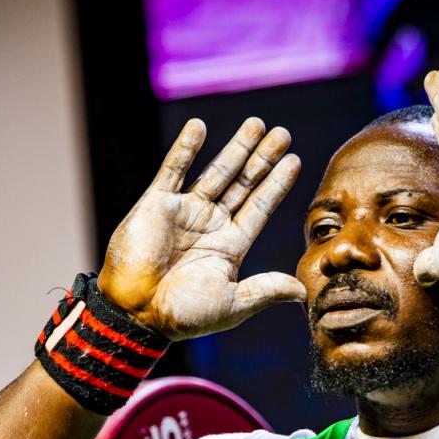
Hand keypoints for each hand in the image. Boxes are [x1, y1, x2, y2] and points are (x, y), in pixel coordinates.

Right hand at [97, 118, 304, 340]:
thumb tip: (301, 291)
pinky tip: (199, 126)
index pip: (259, 208)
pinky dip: (185, 149)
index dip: (276, 185)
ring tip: (256, 124)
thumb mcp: (231, 304)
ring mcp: (184, 212)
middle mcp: (211, 224)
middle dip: (262, 159)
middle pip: (243, 184)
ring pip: (216, 172)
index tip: (294, 161)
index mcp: (230, 246)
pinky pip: (173, 171)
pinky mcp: (156, 205)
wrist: (136, 313)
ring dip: (235, 148)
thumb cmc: (183, 315)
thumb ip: (265, 290)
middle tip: (283, 133)